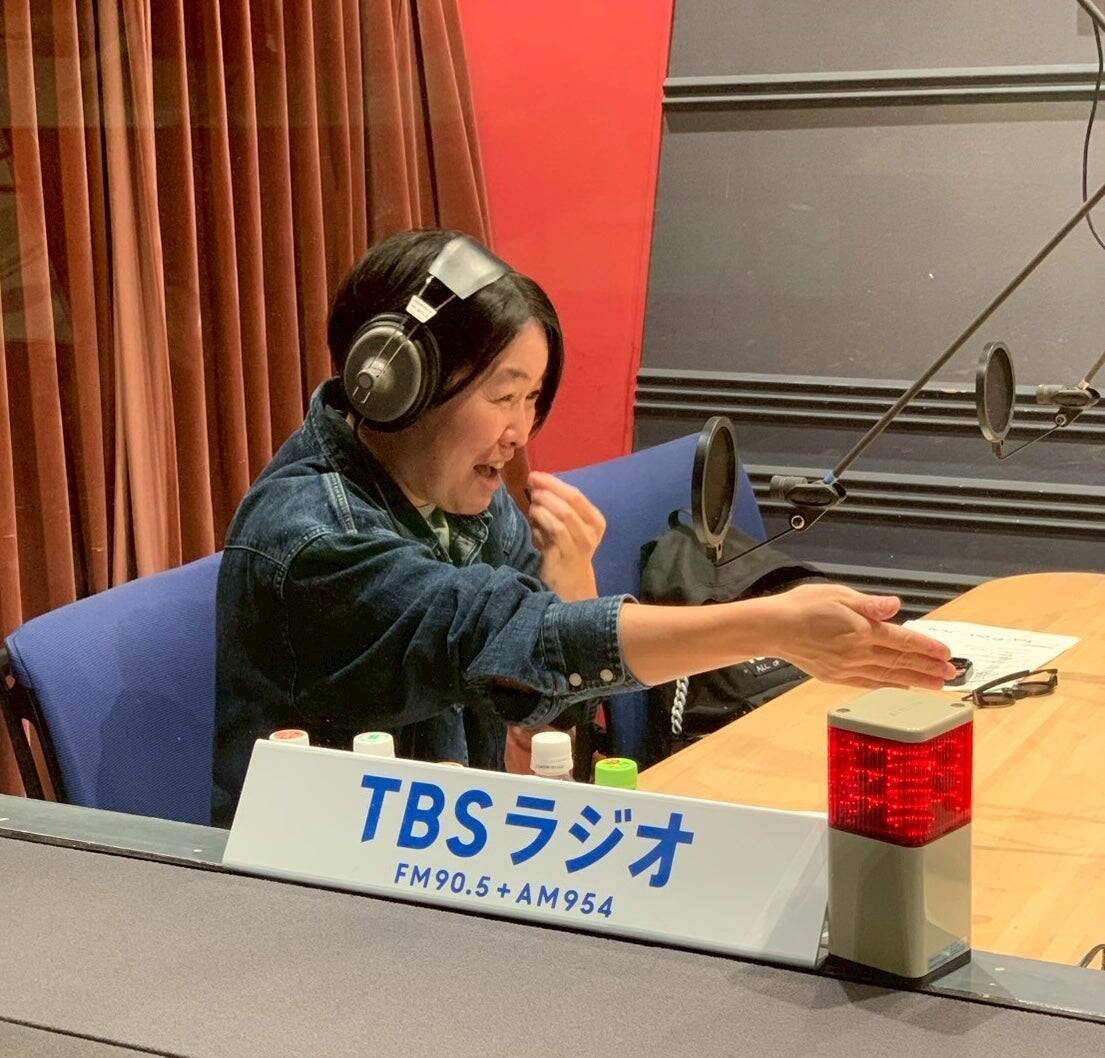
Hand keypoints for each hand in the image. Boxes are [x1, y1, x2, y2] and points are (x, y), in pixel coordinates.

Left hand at [526, 471, 605, 601]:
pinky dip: (540, 523)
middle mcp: (591, 532)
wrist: (571, 585)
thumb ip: (557, 507)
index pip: (576, 495)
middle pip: (569, 503)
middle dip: (547, 491)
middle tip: (531, 488)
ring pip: (561, 517)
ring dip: (543, 506)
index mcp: (595, 520)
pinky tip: (533, 521)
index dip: (554, 483)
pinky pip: (553, 533)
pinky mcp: (565, 556)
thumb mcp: (568, 527)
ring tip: (532, 505)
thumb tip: (536, 485)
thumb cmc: (567, 550)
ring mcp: (580, 545)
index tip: (536, 476)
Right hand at [765, 583, 955, 690]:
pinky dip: (889, 685)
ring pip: (889, 675)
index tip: (946, 653)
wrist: (773, 629)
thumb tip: (894, 606)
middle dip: (928, 667)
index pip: (902, 639)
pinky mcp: (835, 676)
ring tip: (936, 684)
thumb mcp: (836, 594)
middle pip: (900, 660)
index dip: (927, 646)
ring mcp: (847, 667)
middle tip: (952, 673)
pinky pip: (869, 683)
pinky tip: (901, 686)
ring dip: (915, 679)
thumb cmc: (801, 607)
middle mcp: (857, 652)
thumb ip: (869, 604)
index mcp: (861, 630)